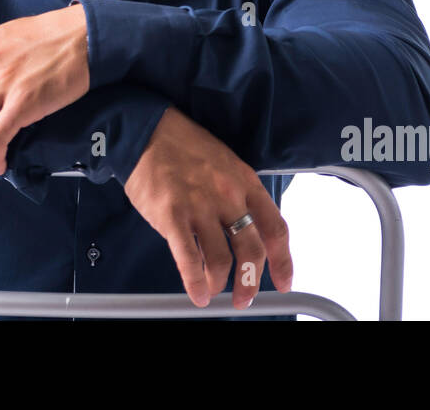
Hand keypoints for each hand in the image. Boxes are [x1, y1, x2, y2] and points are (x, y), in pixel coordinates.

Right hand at [122, 106, 293, 309]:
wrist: (147, 131)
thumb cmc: (185, 147)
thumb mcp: (226, 163)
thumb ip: (239, 195)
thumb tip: (245, 230)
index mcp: (245, 182)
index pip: (275, 228)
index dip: (283, 261)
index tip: (283, 282)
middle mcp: (228, 196)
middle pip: (251, 250)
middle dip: (250, 282)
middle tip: (244, 298)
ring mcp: (200, 207)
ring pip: (221, 259)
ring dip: (219, 283)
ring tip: (214, 290)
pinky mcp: (173, 216)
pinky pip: (189, 259)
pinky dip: (195, 283)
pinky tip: (196, 292)